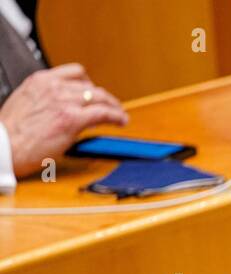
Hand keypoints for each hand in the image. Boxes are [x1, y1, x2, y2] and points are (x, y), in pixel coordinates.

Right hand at [0, 64, 127, 178]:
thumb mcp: (26, 103)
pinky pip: (103, 113)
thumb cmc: (11, 133)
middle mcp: (53, 87)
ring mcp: (64, 102)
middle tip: (111, 107)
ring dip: (113, 107)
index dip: (90, 84)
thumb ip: (45, 100)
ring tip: (120, 115)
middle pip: (91, 86)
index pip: (75, 73)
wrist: (3, 146)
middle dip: (104, 98)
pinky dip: (117, 116)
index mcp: (40, 81)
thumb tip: (61, 109)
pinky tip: (121, 121)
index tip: (95, 93)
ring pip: (100, 98)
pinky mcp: (72, 119)